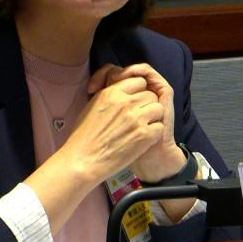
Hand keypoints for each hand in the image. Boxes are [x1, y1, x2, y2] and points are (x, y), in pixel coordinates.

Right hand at [87, 63, 184, 182]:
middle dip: (146, 105)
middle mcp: (125, 102)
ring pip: (158, 109)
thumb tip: (124, 91)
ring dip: (153, 118)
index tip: (135, 101)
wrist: (83, 160)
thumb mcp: (93, 105)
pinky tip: (142, 140)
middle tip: (139, 117)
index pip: (139, 81)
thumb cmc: (84, 136)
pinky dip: (153, 134)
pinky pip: (159, 127)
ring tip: (142, 128)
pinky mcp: (144, 135)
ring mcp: (136, 119)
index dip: (139, 91)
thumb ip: (111, 95)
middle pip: (150, 95)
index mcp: (112, 93)